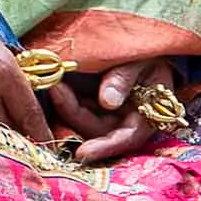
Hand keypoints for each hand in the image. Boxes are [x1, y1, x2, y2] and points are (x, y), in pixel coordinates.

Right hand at [0, 6, 52, 140]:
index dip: (42, 134)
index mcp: (6, 72)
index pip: (30, 114)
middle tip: (25, 146)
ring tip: (0, 143)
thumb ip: (13, 77)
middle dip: (19, 140)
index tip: (48, 145)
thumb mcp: (0, 49)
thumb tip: (25, 102)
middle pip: (9, 130)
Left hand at [39, 61, 173, 168]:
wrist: (137, 47)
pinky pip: (73, 111)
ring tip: (55, 83)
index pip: (127, 139)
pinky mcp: (88, 108)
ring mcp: (105, 117)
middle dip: (75, 114)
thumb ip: (124, 79)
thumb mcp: (139, 62)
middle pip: (96, 132)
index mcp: (145, 117)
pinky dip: (63, 101)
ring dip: (65, 107)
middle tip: (57, 89)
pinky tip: (55, 85)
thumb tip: (108, 102)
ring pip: (81, 123)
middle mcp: (124, 123)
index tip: (83, 153)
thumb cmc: (145, 56)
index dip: (106, 148)